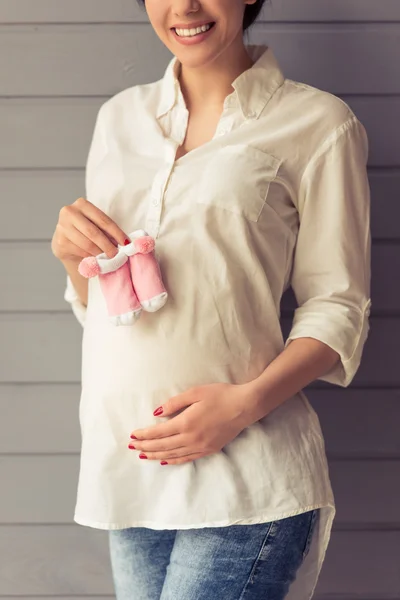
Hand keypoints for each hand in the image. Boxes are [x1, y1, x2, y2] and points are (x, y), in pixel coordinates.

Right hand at [51, 196, 129, 261]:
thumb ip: (107, 230)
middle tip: (117, 255)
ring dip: (100, 253)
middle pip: (93, 232)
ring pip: (87, 243)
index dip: (117, 233)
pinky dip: (91, 257)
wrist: (66, 242)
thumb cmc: (86, 232)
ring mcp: (62, 227)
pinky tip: (96, 259)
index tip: (126, 243)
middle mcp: (69, 212)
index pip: (103, 220)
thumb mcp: (97, 225)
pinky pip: (80, 251)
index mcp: (82, 204)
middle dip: (108, 245)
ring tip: (108, 257)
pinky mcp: (60, 241)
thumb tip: (126, 242)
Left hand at [128, 383, 251, 465]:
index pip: (158, 433)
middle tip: (131, 446)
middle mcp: (191, 438)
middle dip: (145, 447)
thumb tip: (157, 413)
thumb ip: (175, 403)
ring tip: (143, 455)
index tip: (132, 435)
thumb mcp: (196, 392)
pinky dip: (173, 461)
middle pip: (162, 446)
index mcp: (186, 423)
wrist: (245, 406)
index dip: (144, 435)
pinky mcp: (209, 450)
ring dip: (156, 455)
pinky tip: (165, 461)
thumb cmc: (221, 395)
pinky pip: (187, 458)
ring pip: (172, 455)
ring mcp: (201, 446)